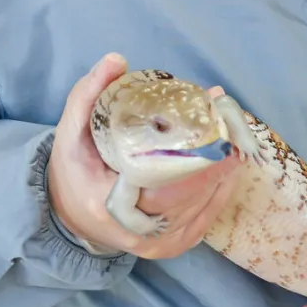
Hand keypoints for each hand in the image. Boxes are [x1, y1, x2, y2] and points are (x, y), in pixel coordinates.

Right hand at [46, 53, 242, 258]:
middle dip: (217, 159)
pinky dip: (221, 191)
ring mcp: (159, 244)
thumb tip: (117, 60)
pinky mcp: (173, 246)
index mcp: (110, 205)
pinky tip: (232, 167)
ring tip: (236, 138)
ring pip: (203, 207)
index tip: (215, 127)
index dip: (197, 160)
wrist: (70, 217)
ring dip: (224, 172)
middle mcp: (139, 233)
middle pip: (192, 196)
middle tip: (231, 125)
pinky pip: (206, 218)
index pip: (165, 186)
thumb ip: (89, 95)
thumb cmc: (73, 172)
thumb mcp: (70, 132)